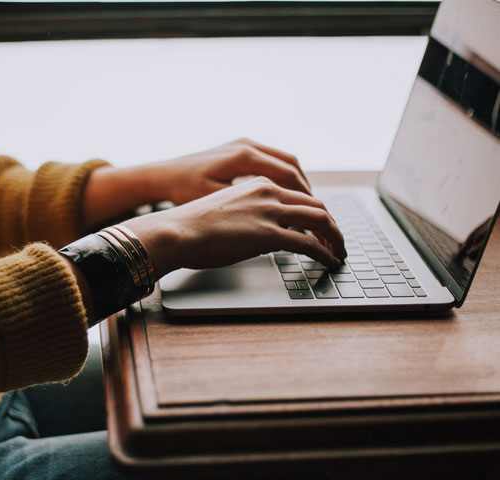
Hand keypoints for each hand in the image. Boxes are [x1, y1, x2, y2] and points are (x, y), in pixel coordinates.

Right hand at [122, 176, 345, 276]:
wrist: (176, 231)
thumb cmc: (190, 225)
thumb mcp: (223, 210)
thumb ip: (246, 214)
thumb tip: (254, 232)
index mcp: (257, 184)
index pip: (298, 194)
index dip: (314, 211)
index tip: (320, 226)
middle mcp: (268, 192)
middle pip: (315, 204)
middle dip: (331, 224)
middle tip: (337, 240)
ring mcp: (270, 212)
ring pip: (320, 220)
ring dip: (335, 238)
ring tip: (339, 252)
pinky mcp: (269, 234)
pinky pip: (309, 244)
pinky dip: (325, 253)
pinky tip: (329, 261)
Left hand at [142, 138, 310, 204]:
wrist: (161, 175)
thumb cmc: (183, 191)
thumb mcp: (217, 202)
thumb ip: (249, 209)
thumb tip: (280, 222)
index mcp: (244, 157)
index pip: (289, 176)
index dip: (306, 199)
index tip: (315, 217)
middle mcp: (247, 145)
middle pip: (292, 166)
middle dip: (307, 191)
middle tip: (318, 213)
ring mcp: (243, 144)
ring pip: (285, 161)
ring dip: (298, 183)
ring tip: (306, 206)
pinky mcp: (238, 148)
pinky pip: (272, 160)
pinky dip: (284, 176)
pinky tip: (285, 195)